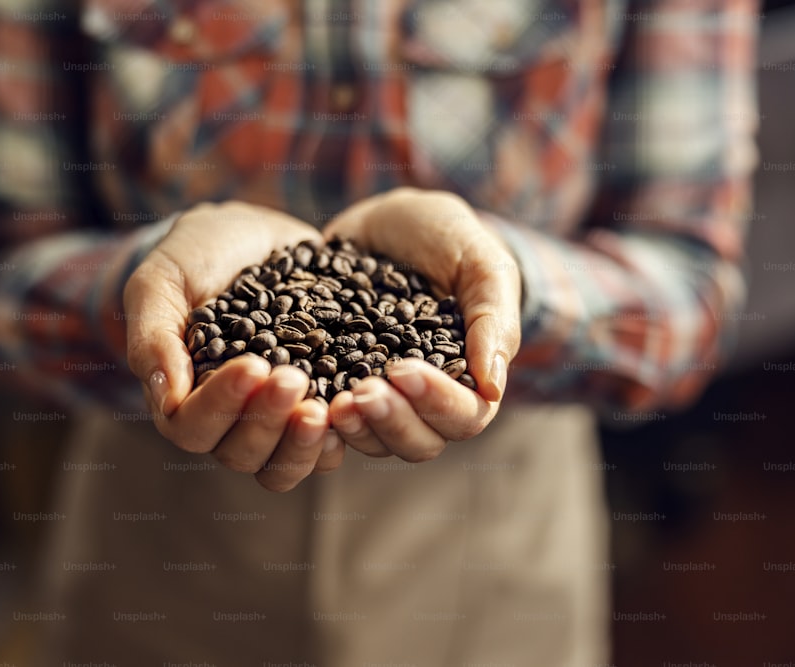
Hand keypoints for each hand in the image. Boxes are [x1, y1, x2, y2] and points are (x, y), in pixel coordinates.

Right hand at [124, 202, 345, 490]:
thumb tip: (167, 398)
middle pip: (241, 455)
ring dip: (305, 444)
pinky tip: (359, 404)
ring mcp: (278, 417)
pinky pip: (332, 442)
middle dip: (268, 422)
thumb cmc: (195, 256)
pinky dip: (345, 433)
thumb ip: (154, 336)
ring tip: (328, 408)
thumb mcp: (162, 281)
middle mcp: (231, 419)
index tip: (252, 366)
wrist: (251, 235)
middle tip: (293, 378)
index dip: (222, 406)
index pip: (193, 428)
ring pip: (285, 465)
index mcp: (185, 397)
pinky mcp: (322, 402)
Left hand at [322, 188, 520, 461]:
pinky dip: (317, 418)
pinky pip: (328, 421)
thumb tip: (493, 386)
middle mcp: (424, 399)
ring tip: (330, 402)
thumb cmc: (448, 240)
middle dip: (391, 422)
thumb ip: (493, 320)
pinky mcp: (335, 383)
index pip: (465, 416)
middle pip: (418, 443)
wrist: (388, 222)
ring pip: (373, 441)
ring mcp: (378, 395)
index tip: (404, 370)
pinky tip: (301, 400)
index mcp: (469, 379)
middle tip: (361, 391)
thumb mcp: (481, 264)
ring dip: (354, 428)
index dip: (436, 403)